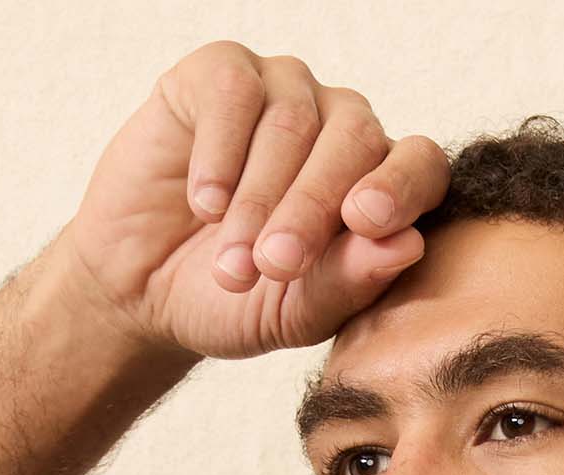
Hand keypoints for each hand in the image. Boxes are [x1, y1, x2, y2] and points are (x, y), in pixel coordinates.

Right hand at [62, 41, 449, 363]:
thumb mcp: (296, 312)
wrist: (144, 290)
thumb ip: (350, 283)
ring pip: (292, 120)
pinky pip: (234, 92)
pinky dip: (220, 154)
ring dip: (259, 200)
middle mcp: (337, 125)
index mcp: (376, 182)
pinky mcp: (219, 72)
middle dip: (313, 208)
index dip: (400, 186)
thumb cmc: (235, 301)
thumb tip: (410, 244)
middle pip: (355, 139)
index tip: (366, 223)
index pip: (419, 163)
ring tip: (233, 264)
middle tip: (277, 265)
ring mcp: (282, 90)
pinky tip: (206, 204)